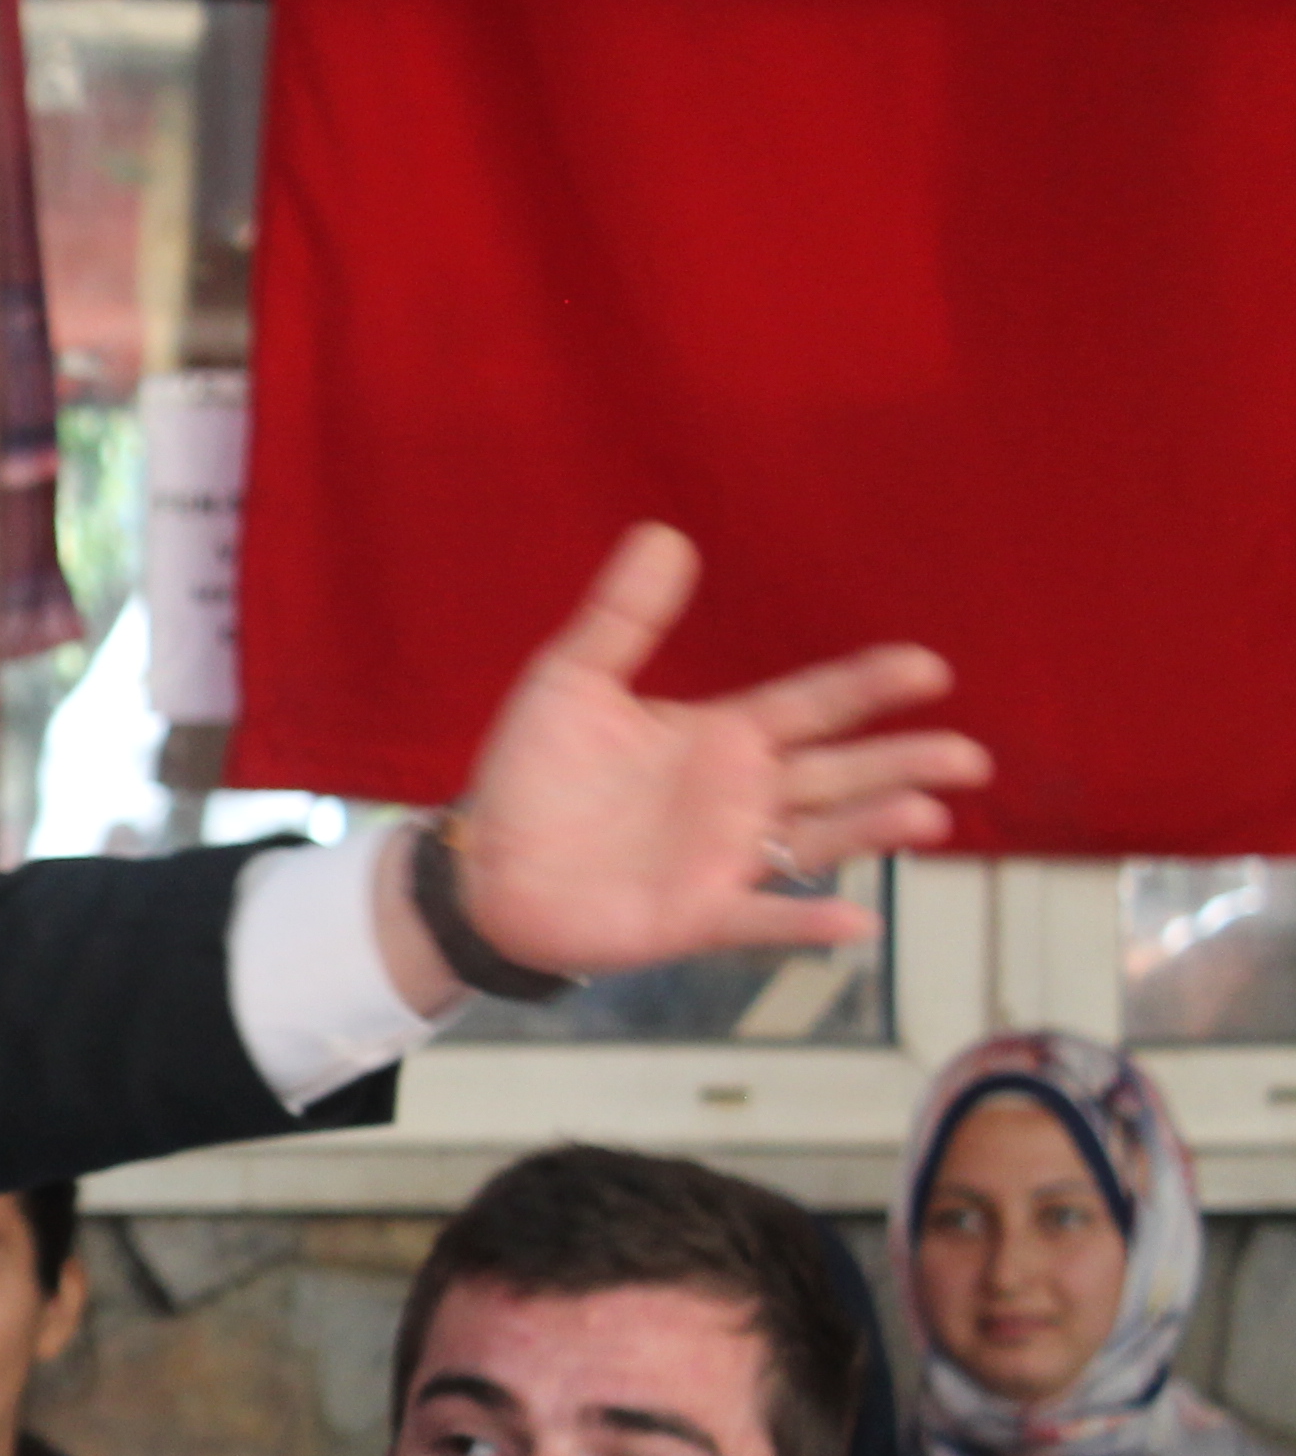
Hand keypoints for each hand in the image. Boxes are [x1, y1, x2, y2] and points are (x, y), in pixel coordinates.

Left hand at [398, 524, 991, 1001]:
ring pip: (816, 841)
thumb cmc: (537, 774)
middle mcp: (742, 798)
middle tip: (968, 758)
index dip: (867, 685)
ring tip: (928, 817)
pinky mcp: (695, 916)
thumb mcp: (572, 681)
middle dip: (901, 764)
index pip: (811, 705)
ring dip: (872, 831)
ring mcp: (726, 859)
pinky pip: (760, 920)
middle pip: (837, 775)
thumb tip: (664, 534)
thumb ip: (621, 616)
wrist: (487, 864)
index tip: (929, 668)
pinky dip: (806, 921)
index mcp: (724, 738)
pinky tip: (858, 921)